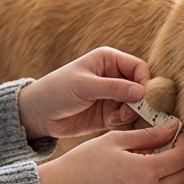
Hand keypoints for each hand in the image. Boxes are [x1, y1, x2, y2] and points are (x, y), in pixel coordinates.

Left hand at [18, 47, 150, 140]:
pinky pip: (127, 119)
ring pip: (136, 106)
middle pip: (141, 88)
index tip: (140, 98)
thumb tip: (142, 91)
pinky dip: (123, 123)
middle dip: (138, 102)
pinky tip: (109, 124)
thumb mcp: (85, 86)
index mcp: (109, 60)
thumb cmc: (58, 90)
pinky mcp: (109, 114)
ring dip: (130, 114)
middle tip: (126, 113)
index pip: (139, 68)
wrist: (39, 114)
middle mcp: (114, 76)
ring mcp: (112, 96)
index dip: (144, 82)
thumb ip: (114, 88)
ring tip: (114, 119)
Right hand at [38, 123, 183, 183]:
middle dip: (182, 159)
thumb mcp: (115, 140)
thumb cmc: (85, 162)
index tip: (176, 135)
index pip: (182, 157)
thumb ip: (148, 135)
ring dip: (174, 178)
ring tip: (157, 164)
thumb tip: (173, 127)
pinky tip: (148, 182)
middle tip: (168, 148)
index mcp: (145, 171)